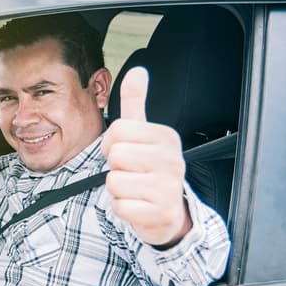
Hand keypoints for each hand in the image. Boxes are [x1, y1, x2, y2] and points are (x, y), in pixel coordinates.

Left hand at [101, 67, 191, 246]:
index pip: (118, 130)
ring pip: (114, 182)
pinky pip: (120, 206)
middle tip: (132, 172)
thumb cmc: (149, 169)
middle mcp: (173, 160)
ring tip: (136, 189)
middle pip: (116, 155)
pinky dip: (123, 208)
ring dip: (118, 189)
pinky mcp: (159, 213)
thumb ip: (136, 103)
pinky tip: (138, 205)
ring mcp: (168, 188)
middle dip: (116, 166)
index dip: (113, 143)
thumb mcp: (144, 134)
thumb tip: (138, 71)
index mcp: (167, 137)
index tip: (127, 152)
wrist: (168, 213)